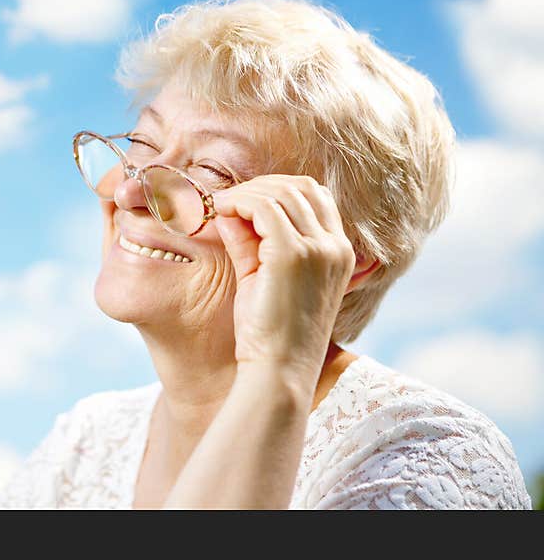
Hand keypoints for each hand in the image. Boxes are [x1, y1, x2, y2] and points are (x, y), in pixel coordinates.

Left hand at [211, 175, 356, 380]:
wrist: (277, 372)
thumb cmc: (269, 333)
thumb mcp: (262, 278)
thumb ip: (249, 241)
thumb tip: (229, 210)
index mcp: (339, 252)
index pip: (314, 196)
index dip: (276, 190)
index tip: (243, 203)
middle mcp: (335, 247)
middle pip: (299, 187)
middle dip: (258, 187)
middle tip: (227, 201)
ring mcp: (318, 249)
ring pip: (279, 193)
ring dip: (245, 194)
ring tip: (220, 208)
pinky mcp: (292, 255)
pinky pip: (262, 208)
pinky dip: (238, 204)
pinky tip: (221, 214)